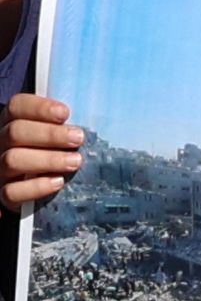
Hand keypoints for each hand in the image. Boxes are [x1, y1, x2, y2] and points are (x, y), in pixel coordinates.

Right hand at [1, 94, 80, 210]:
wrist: (34, 188)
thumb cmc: (53, 152)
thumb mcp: (57, 135)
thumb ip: (65, 125)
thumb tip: (91, 118)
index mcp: (13, 122)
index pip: (17, 106)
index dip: (39, 107)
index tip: (65, 113)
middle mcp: (2, 143)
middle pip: (15, 132)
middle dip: (50, 134)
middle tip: (78, 138)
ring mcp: (1, 169)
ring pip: (13, 160)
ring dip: (48, 159)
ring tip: (75, 161)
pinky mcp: (4, 193)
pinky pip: (12, 191)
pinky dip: (36, 187)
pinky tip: (58, 182)